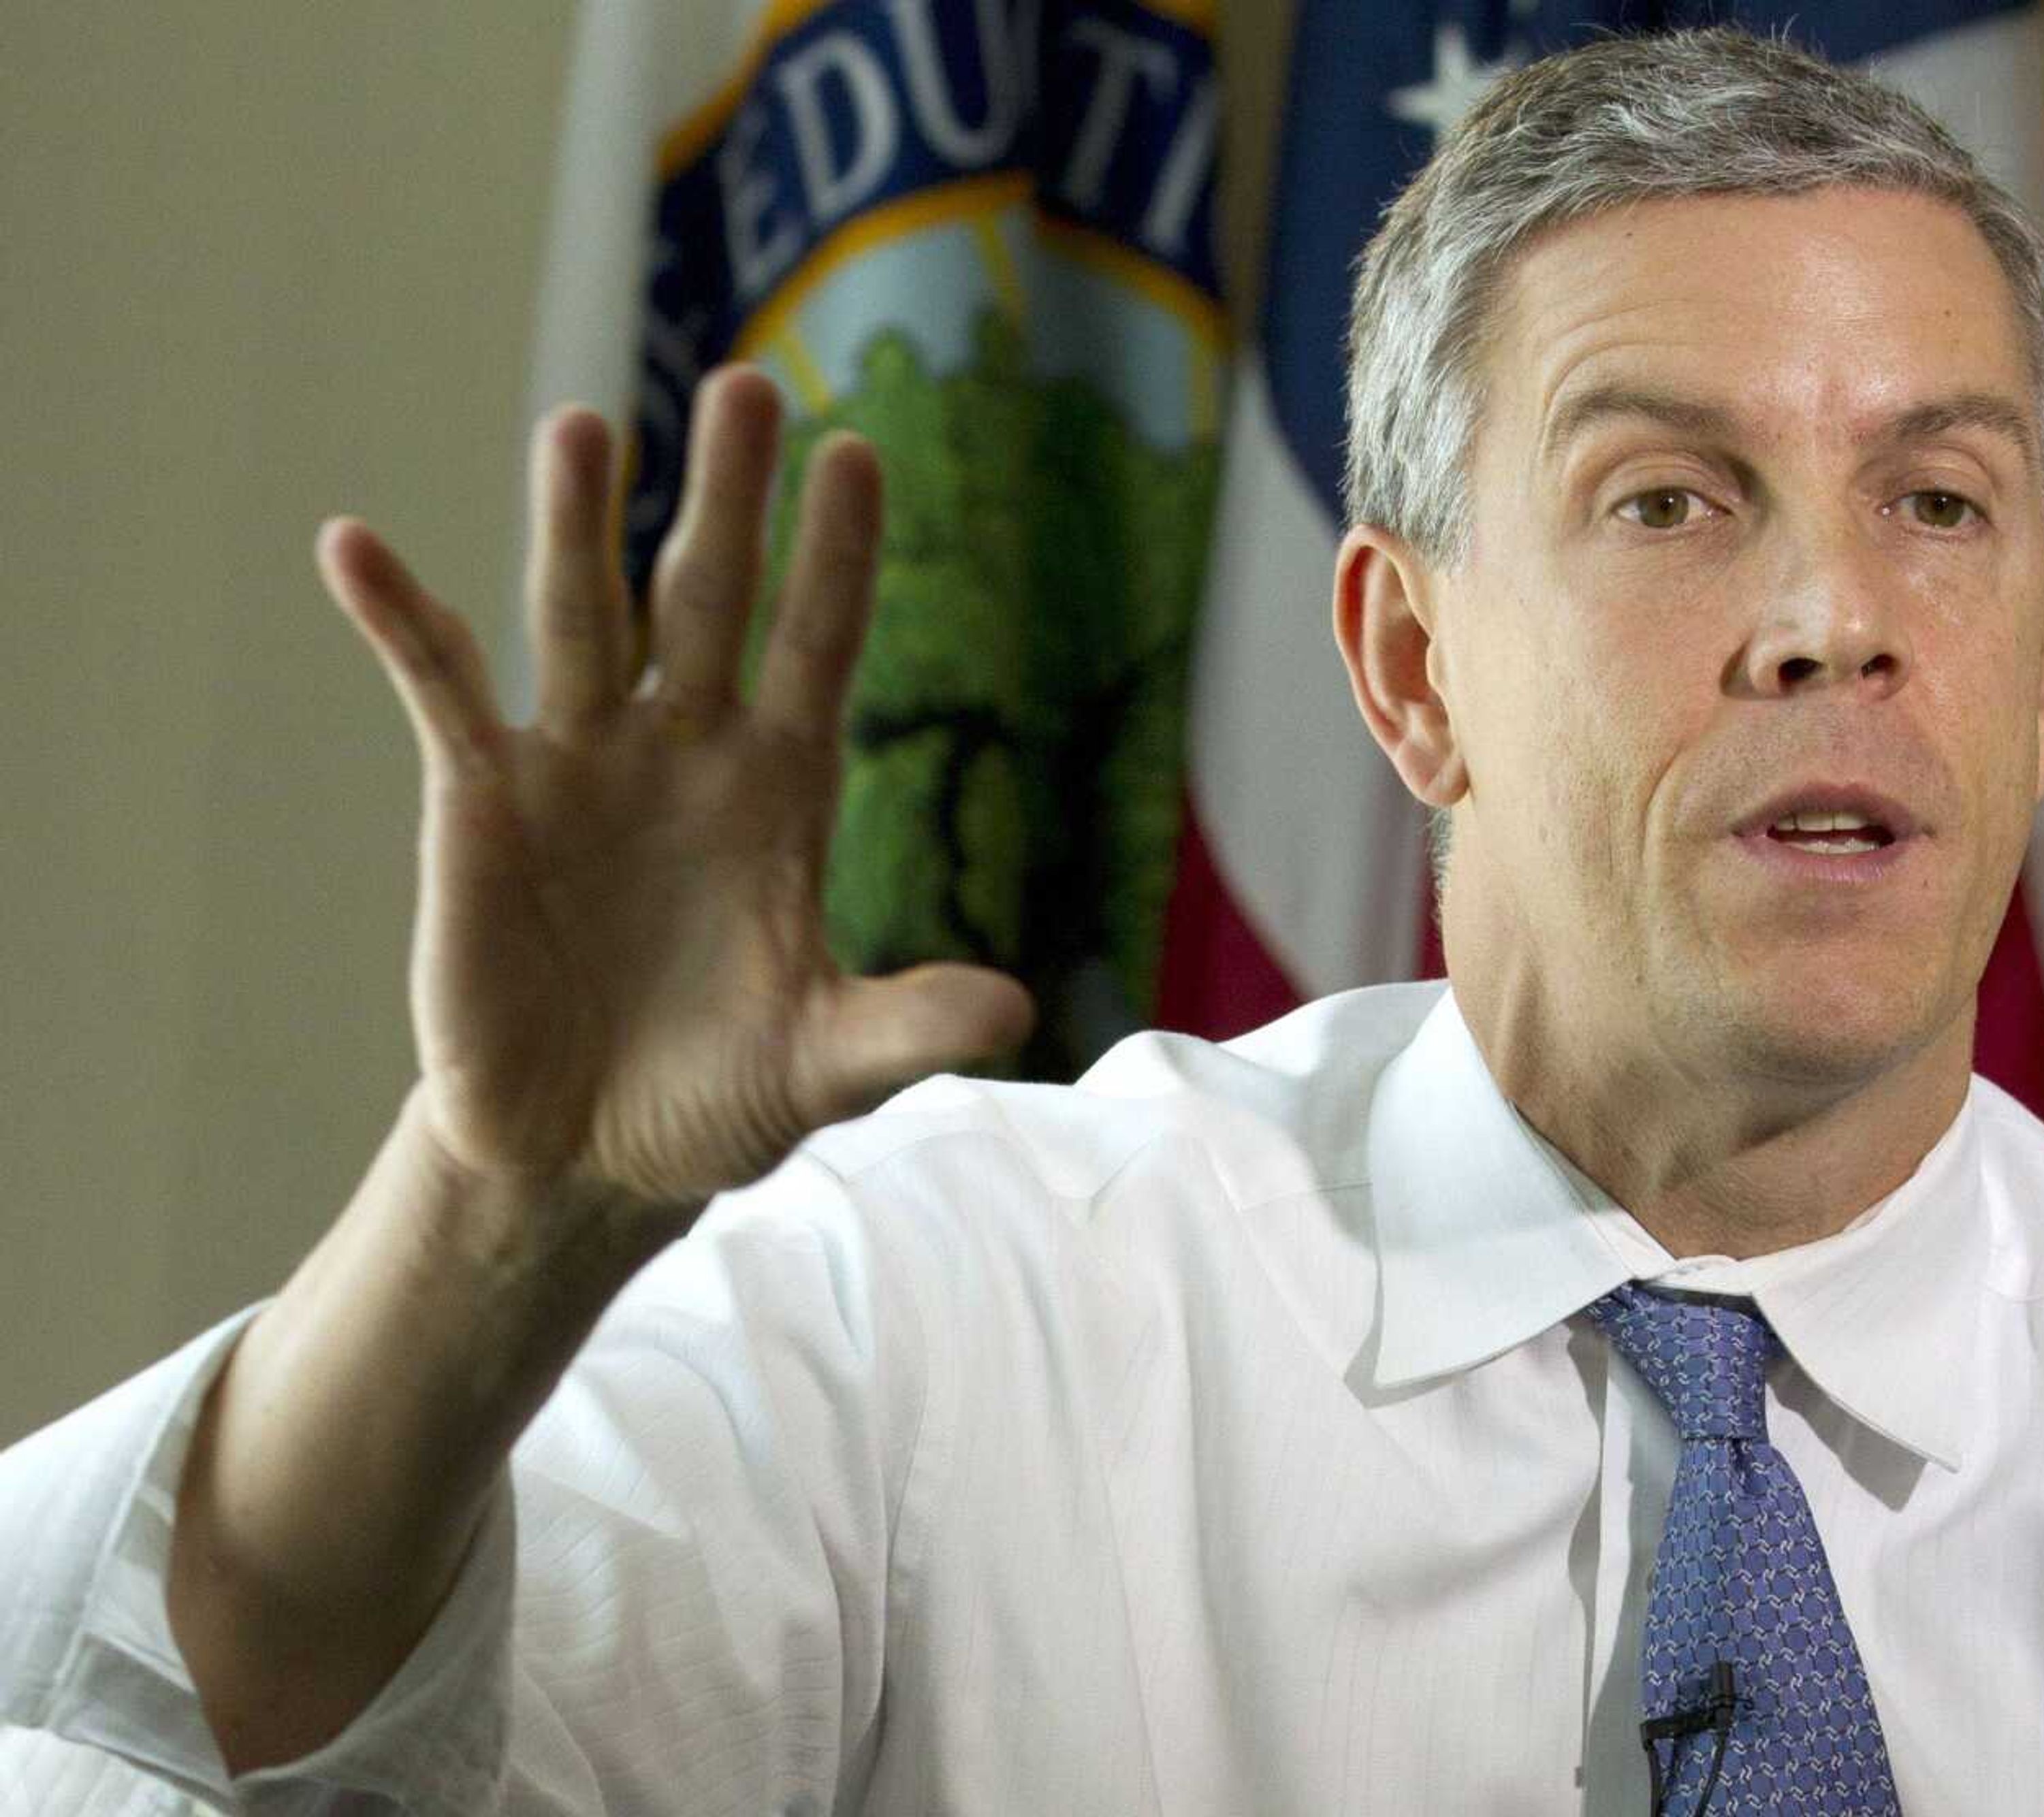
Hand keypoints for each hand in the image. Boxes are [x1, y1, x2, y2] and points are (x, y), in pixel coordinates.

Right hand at [318, 366, 1033, 1215]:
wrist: (584, 1154)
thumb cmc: (714, 1097)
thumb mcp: (821, 1067)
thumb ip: (907, 1027)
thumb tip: (1016, 1009)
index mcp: (779, 790)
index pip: (818, 649)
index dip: (836, 561)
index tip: (859, 454)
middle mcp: (683, 749)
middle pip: (708, 601)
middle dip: (726, 503)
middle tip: (746, 385)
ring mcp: (580, 764)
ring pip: (581, 619)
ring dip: (577, 527)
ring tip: (582, 426)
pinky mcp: (482, 802)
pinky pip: (441, 693)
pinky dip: (400, 621)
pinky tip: (354, 545)